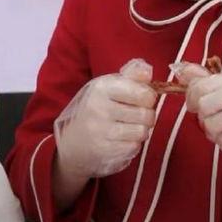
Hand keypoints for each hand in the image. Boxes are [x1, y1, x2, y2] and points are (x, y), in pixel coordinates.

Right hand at [54, 59, 156, 179]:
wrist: (73, 139)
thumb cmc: (97, 106)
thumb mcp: (110, 85)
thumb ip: (132, 75)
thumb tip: (148, 71)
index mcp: (102, 87)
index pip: (142, 93)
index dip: (149, 96)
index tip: (144, 98)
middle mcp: (99, 108)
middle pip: (146, 114)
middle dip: (147, 115)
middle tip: (138, 114)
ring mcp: (100, 131)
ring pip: (141, 132)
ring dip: (141, 130)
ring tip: (130, 126)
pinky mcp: (103, 150)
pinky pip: (133, 148)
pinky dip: (132, 144)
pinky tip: (123, 139)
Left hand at [176, 63, 221, 216]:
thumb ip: (204, 78)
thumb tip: (179, 69)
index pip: (199, 85)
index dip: (191, 96)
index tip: (195, 104)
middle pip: (202, 104)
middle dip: (201, 114)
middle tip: (208, 118)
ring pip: (209, 123)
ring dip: (211, 130)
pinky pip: (221, 139)